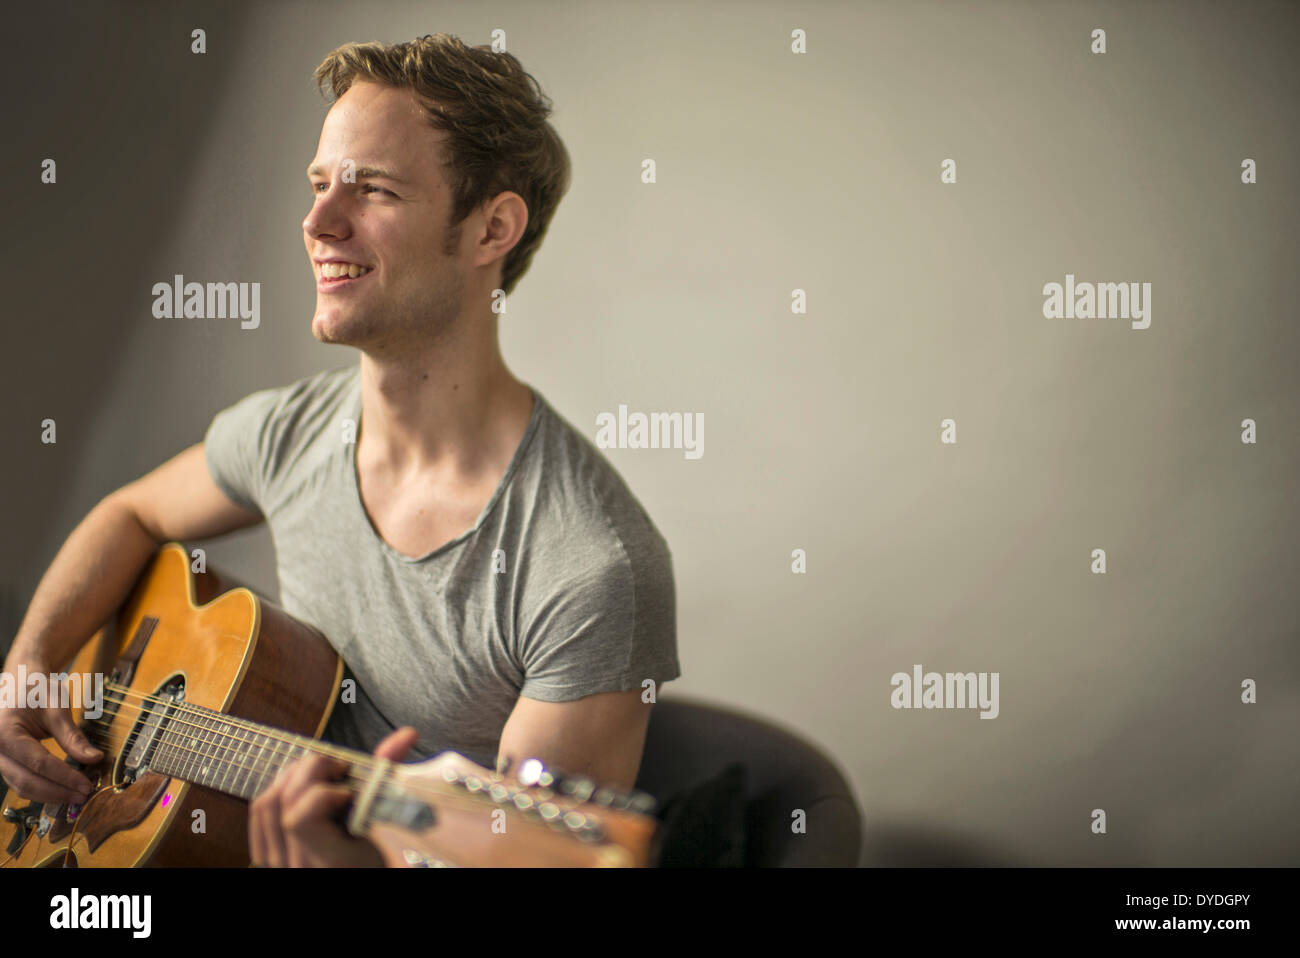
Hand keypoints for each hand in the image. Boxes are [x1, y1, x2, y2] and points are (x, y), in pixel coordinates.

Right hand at [0, 660, 102, 804]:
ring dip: (50, 795)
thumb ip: (73, 736)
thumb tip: (94, 759)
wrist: (20, 680)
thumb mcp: (57, 708)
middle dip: (57, 792)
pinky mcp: (5, 762)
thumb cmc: (37, 689)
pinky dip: (42, 788)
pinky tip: (63, 790)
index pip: (38, 763)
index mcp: (5, 732)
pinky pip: (21, 781)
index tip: (87, 785)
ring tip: (77, 795)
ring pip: (21, 786)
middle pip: (26, 781)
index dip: (64, 777)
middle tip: (85, 796)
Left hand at [248, 726, 418, 866]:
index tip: (349, 792)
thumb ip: (388, 779)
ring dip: (294, 777)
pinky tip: (304, 792)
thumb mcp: (388, 830)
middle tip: (339, 771)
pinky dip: (279, 791)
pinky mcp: (266, 856)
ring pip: (265, 802)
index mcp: (331, 863)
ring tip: (323, 778)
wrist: (353, 874)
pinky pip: (259, 814)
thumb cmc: (376, 861)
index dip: (322, 793)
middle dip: (312, 771)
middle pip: (281, 801)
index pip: (299, 821)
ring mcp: (277, 864)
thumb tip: (407, 735)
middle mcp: (297, 866)